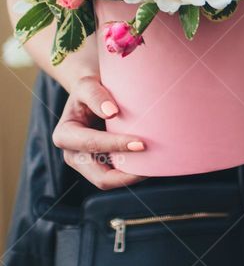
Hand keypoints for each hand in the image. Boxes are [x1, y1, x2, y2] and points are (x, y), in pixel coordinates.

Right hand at [52, 75, 147, 189]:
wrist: (94, 94)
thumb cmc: (91, 88)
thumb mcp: (87, 84)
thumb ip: (96, 95)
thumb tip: (112, 112)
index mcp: (65, 135)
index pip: (91, 144)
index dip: (116, 145)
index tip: (141, 143)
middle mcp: (73, 154)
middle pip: (100, 176)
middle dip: (126, 173)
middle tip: (153, 164)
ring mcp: (87, 164)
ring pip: (110, 181)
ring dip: (132, 177)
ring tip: (156, 166)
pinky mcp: (101, 166)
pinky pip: (117, 176)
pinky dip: (133, 173)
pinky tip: (151, 163)